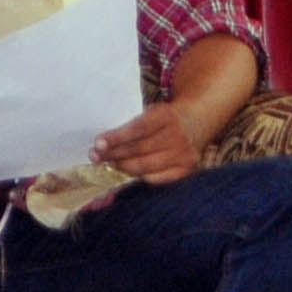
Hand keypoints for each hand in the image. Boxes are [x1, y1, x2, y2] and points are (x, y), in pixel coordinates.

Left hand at [91, 100, 209, 186]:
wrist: (195, 121)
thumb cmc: (164, 118)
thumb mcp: (150, 112)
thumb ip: (130, 126)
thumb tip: (101, 145)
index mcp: (166, 116)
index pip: (137, 129)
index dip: (116, 138)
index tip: (97, 143)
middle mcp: (178, 136)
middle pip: (139, 149)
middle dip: (113, 154)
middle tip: (95, 156)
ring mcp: (184, 155)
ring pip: (146, 166)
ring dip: (122, 166)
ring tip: (109, 162)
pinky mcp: (186, 170)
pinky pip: (156, 179)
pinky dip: (139, 176)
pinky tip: (127, 170)